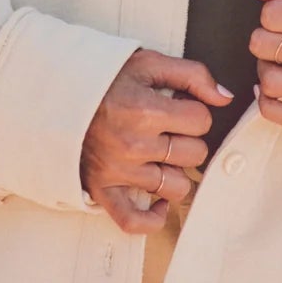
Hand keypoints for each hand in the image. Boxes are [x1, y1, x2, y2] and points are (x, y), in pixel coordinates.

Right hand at [79, 47, 233, 233]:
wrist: (56, 94)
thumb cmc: (104, 78)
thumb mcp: (147, 62)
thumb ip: (192, 74)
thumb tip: (225, 97)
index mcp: (145, 110)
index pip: (202, 120)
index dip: (195, 111)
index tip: (178, 106)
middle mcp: (133, 144)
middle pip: (194, 154)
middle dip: (187, 139)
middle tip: (168, 128)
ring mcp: (118, 171)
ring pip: (176, 186)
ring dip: (175, 171)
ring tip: (160, 155)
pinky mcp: (102, 190)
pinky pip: (133, 220)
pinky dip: (153, 216)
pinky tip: (159, 200)